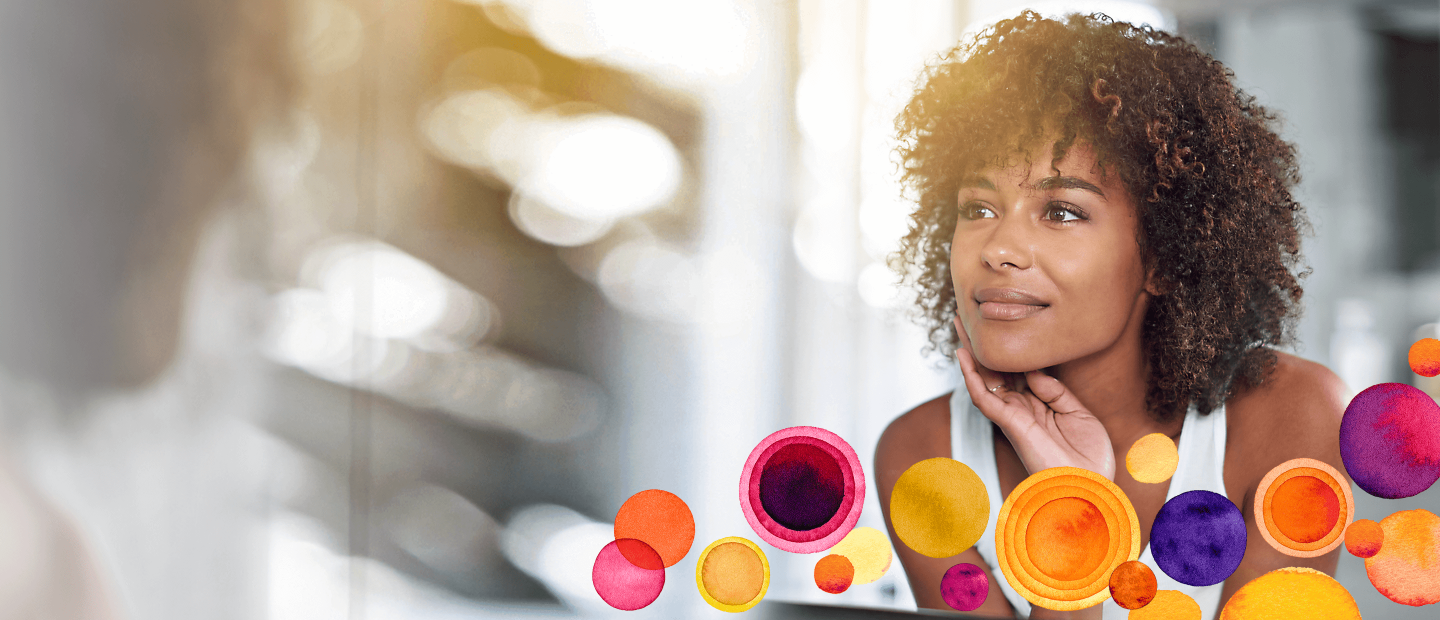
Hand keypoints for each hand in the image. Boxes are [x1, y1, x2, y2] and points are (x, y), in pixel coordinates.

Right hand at [953, 317, 1114, 480]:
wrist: (1089, 485)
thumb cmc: (1088, 456)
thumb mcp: (1078, 413)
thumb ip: (1054, 390)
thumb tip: (1034, 369)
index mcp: (1039, 405)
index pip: (1019, 371)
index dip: (1011, 348)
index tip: (1007, 321)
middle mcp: (1022, 408)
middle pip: (996, 369)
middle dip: (984, 344)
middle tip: (971, 316)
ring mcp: (1013, 415)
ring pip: (984, 378)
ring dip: (970, 352)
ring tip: (960, 325)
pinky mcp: (1010, 423)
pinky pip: (984, 397)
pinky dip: (971, 376)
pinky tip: (963, 355)